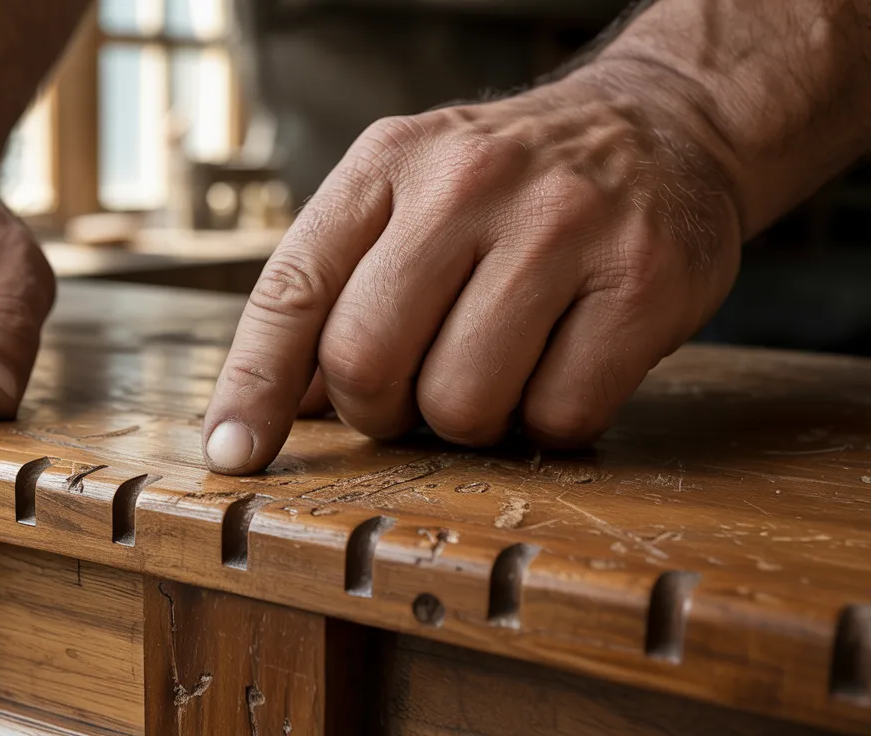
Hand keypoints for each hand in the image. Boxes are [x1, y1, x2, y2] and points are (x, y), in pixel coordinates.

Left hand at [203, 68, 742, 472]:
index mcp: (388, 164)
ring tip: (496, 367)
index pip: (291, 291)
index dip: (253, 386)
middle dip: (378, 409)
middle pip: (366, 360)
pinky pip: (559, 416)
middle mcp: (467, 183)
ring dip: (468, 421)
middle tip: (412, 392)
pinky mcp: (643, 280)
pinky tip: (562, 365)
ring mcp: (561, 227)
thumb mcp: (406, 197)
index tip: (235, 453)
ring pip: (461, 404)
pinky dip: (549, 421)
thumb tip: (275, 410)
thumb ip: (335, 289)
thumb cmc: (508, 186)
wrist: (660, 124)